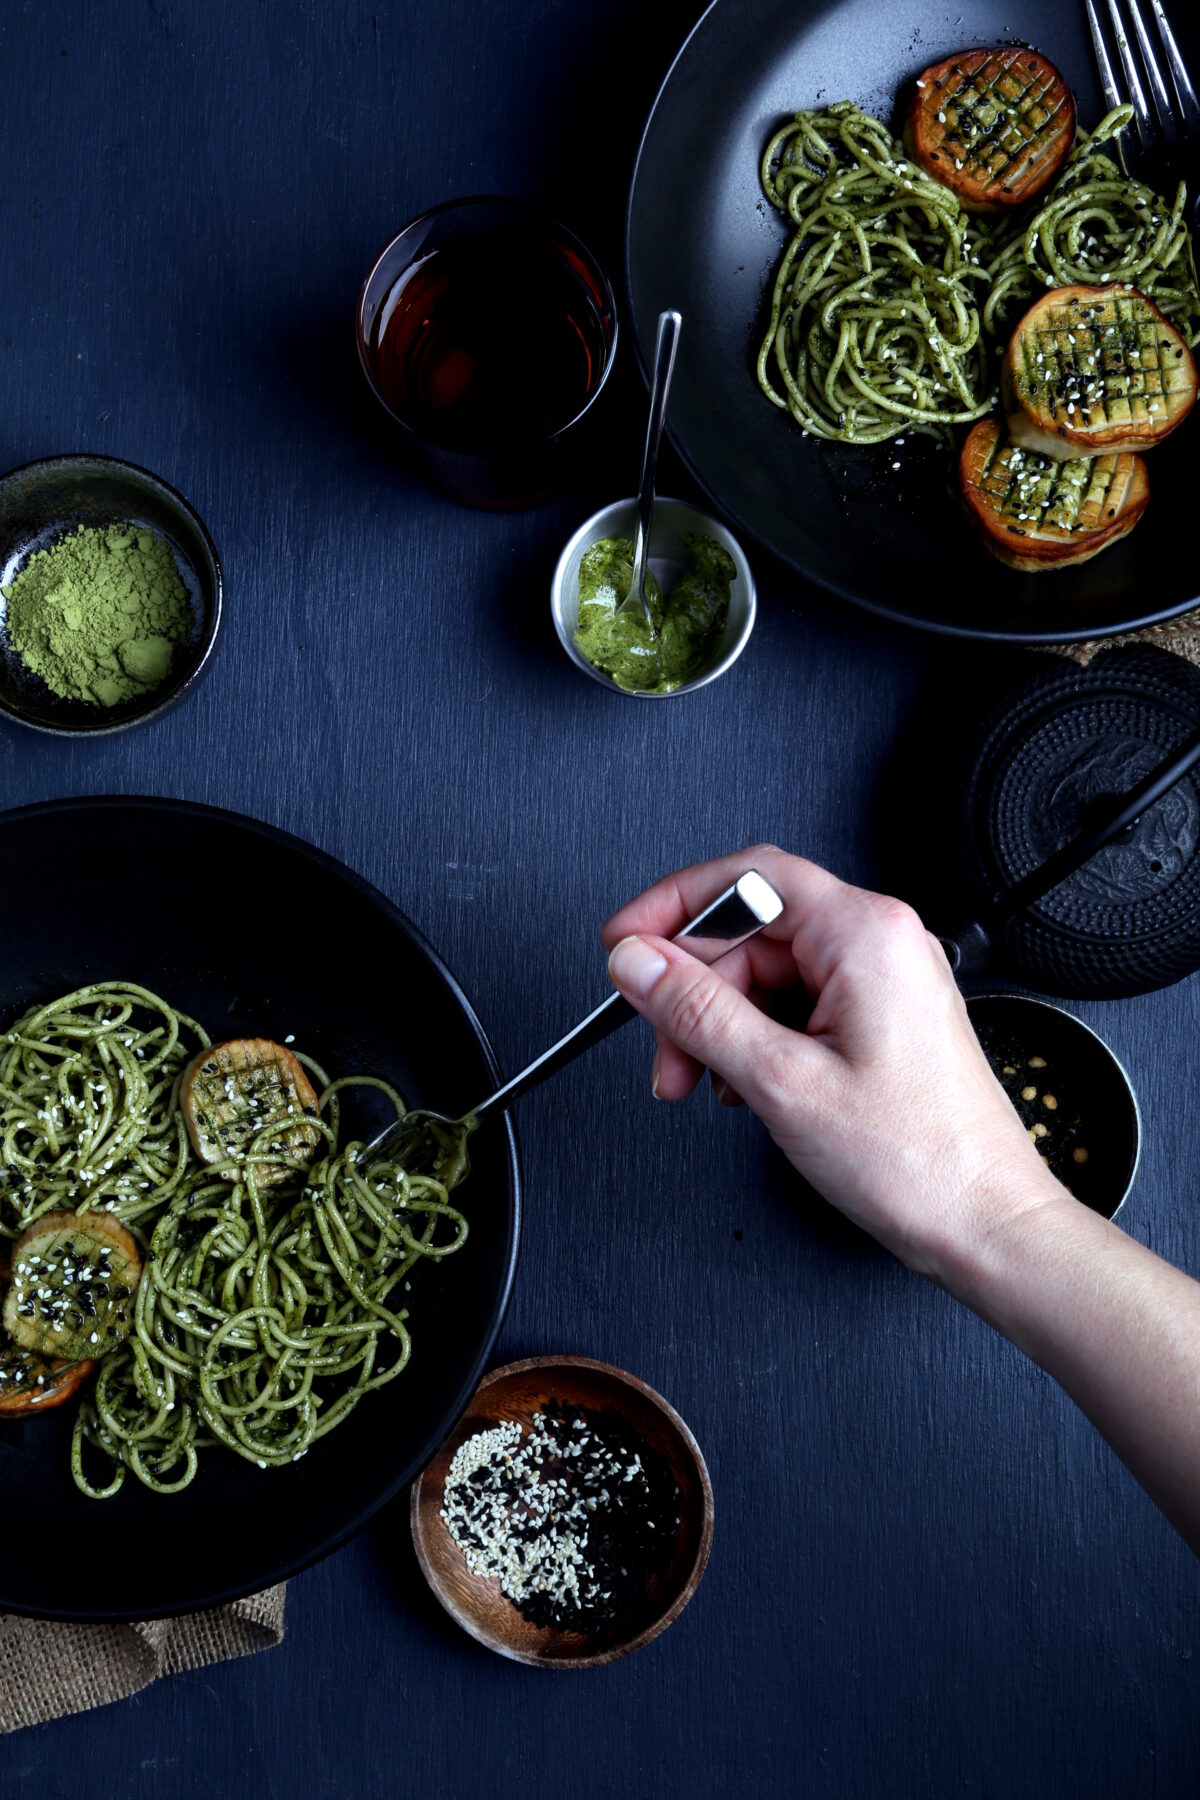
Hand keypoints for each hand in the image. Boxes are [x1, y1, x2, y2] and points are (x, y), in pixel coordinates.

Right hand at [602, 846, 1060, 1279]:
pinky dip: (755, 1038)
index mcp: (865, 934)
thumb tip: (638, 961)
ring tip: (701, 1081)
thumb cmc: (918, 1160)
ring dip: (719, 1023)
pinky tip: (742, 1086)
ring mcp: (883, 979)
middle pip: (750, 933)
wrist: (983, 1222)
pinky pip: (795, 1003)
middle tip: (663, 1047)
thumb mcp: (779, 1080)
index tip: (627, 942)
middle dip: (692, 990)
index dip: (673, 906)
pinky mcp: (881, 1016)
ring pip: (767, 973)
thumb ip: (697, 1011)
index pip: (746, 878)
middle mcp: (880, 942)